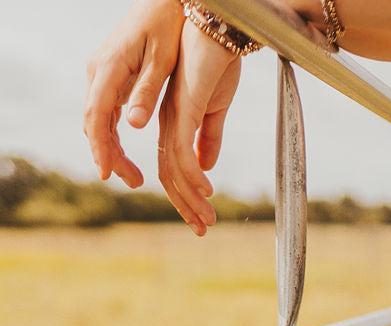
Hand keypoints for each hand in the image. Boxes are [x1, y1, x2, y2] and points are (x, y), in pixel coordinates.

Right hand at [84, 0, 183, 187]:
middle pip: (95, 123)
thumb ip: (147, 92)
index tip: (107, 174)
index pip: (97, 115)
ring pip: (98, 120)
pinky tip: (127, 153)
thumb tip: (134, 125)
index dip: (101, 147)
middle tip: (134, 182)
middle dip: (109, 155)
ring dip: (112, 149)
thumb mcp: (162, 61)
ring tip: (134, 176)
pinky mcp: (110, 75)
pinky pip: (105, 112)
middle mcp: (98, 70)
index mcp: (109, 67)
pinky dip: (113, 135)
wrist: (163, 0)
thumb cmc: (167, 26)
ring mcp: (101, 73)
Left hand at [158, 21, 241, 234]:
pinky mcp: (183, 110)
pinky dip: (193, 176)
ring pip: (174, 170)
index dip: (185, 197)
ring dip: (191, 199)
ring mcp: (173, 118)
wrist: (221, 31)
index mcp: (174, 124)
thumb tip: (205, 168)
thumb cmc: (218, 62)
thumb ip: (209, 138)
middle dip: (186, 207)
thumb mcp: (217, 108)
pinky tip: (207, 192)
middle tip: (203, 230)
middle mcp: (168, 124)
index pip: (173, 169)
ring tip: (207, 219)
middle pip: (169, 176)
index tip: (199, 219)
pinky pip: (182, 151)